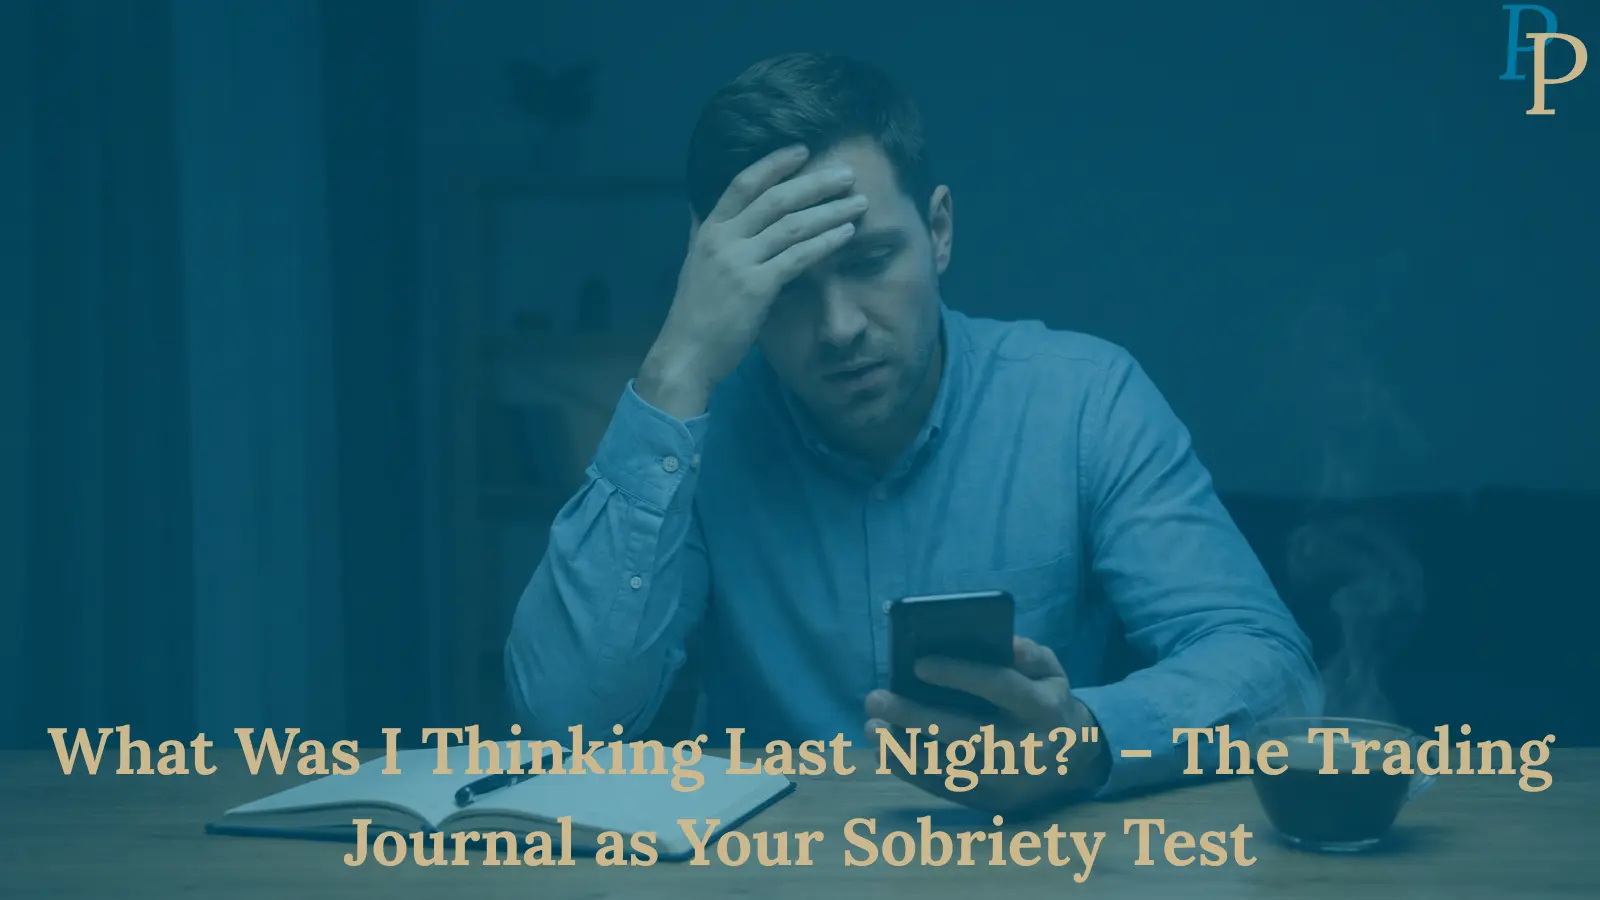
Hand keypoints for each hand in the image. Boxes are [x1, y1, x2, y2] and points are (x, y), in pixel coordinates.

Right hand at [639, 144, 867, 417]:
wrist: (686, 353)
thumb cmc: (695, 313)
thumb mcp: (694, 263)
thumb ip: (702, 234)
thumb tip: (700, 208)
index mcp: (709, 230)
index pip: (743, 183)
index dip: (774, 164)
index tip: (803, 150)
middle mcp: (723, 239)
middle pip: (776, 199)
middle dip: (815, 183)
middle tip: (847, 174)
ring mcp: (739, 262)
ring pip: (792, 225)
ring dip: (830, 210)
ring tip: (859, 202)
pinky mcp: (756, 287)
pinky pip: (798, 257)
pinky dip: (826, 242)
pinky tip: (847, 234)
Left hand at [864, 637, 1108, 814]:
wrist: (1074, 760)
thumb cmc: (1048, 703)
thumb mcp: (1051, 672)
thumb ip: (1028, 654)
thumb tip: (999, 641)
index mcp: (1042, 707)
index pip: (1000, 686)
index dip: (960, 674)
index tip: (918, 664)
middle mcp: (1025, 748)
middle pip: (965, 733)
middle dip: (915, 717)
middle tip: (876, 699)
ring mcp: (1007, 780)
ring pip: (948, 768)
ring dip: (903, 750)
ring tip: (872, 727)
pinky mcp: (991, 801)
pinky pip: (945, 788)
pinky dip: (912, 770)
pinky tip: (886, 750)